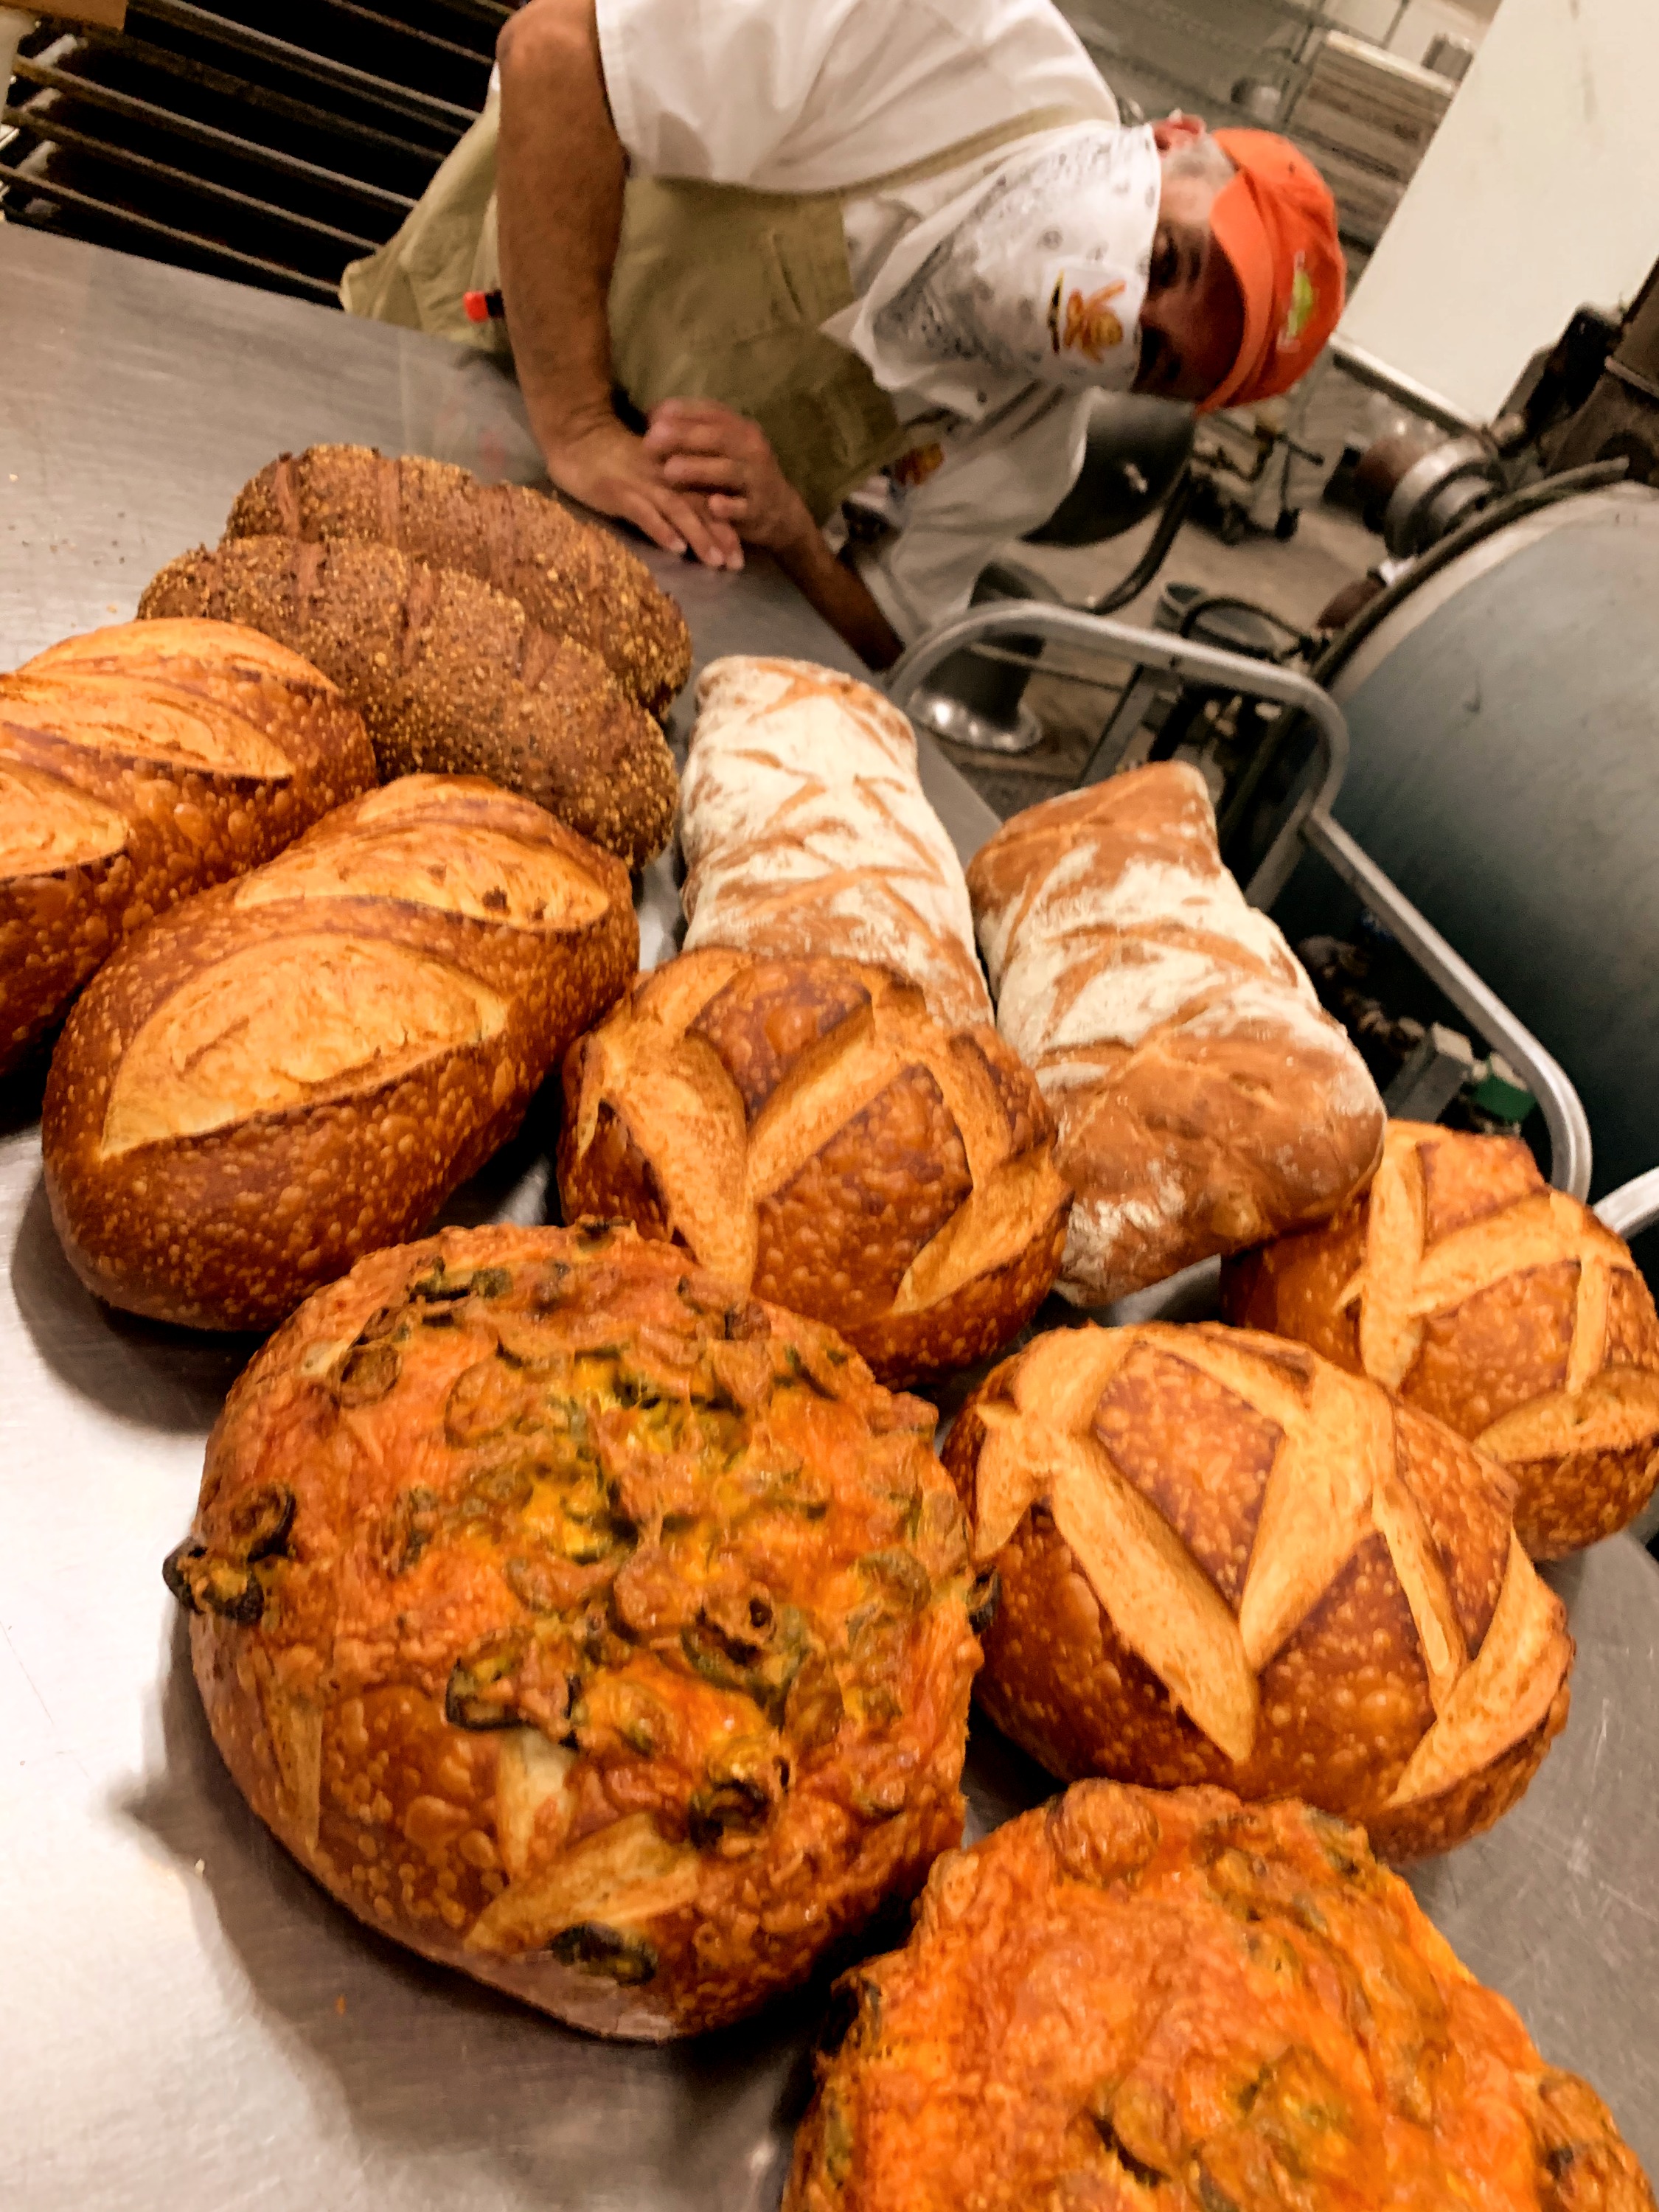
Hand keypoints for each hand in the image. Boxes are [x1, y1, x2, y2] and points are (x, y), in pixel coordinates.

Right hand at [541, 409, 743, 568]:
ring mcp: (641, 484)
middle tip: (737, 565)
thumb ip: (666, 492)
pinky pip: (644, 512)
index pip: (707, 496)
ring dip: (699, 537)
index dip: (727, 523)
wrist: (575, 436)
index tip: (741, 553)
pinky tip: (676, 549)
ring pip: (678, 510)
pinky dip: (661, 530)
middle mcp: (664, 477)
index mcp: (673, 470)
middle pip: (700, 506)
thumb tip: (686, 526)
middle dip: (721, 536)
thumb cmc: (609, 458)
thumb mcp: (645, 473)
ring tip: (715, 562)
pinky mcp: (618, 492)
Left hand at [642, 400, 817, 561]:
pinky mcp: (759, 510)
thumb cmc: (738, 474)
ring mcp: (757, 479)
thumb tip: (650, 414)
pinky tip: (713, 505)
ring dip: (698, 469)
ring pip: (728, 471)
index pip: (710, 412)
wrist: (779, 510)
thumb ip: (692, 431)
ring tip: (669, 470)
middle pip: (717, 437)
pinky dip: (728, 507)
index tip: (650, 417)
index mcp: (740, 428)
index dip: (680, 412)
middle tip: (651, 440)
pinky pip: (743, 508)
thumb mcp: (722, 447)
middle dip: (683, 437)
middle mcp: (751, 448)